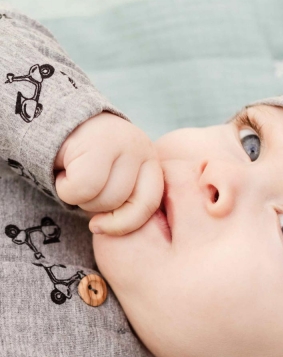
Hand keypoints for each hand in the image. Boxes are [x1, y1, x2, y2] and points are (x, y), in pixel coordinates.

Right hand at [53, 112, 163, 235]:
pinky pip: (82, 188)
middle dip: (97, 207)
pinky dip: (66, 189)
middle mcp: (143, 150)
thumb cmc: (88, 163)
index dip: (123, 222)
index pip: (148, 205)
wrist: (56, 119)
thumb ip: (126, 202)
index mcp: (152, 166)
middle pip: (122, 203)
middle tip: (84, 190)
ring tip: (75, 177)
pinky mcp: (97, 141)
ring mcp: (123, 142)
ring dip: (79, 197)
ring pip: (102, 198)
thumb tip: (121, 236)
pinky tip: (63, 172)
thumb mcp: (115, 181)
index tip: (99, 227)